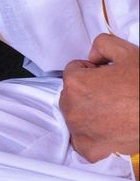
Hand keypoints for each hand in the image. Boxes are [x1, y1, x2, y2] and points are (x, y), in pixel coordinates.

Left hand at [59, 34, 138, 160]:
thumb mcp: (124, 52)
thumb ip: (101, 45)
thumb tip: (93, 55)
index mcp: (76, 83)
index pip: (73, 71)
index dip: (91, 71)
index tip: (105, 77)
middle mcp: (73, 108)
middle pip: (71, 93)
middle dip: (86, 91)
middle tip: (110, 93)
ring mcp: (81, 131)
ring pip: (74, 115)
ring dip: (86, 111)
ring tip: (111, 109)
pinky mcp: (91, 150)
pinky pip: (81, 141)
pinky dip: (90, 136)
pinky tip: (105, 127)